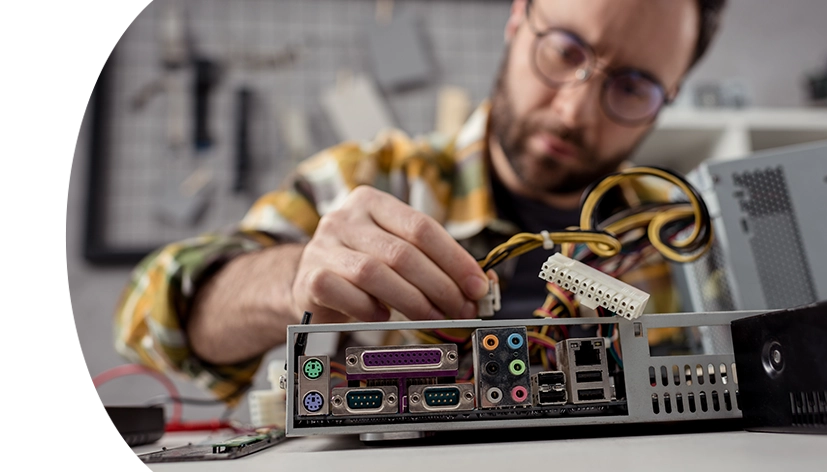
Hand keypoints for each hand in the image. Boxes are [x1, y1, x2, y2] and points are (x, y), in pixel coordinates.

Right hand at [291, 186, 490, 322]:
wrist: (311, 282)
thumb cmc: (362, 267)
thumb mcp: (397, 255)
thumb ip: (435, 263)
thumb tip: (483, 285)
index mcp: (372, 202)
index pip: (421, 227)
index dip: (455, 259)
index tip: (478, 286)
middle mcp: (345, 218)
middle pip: (402, 252)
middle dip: (440, 286)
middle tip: (462, 309)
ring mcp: (323, 246)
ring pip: (376, 274)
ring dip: (414, 302)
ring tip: (435, 318)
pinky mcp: (310, 277)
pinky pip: (347, 294)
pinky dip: (370, 308)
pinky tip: (383, 316)